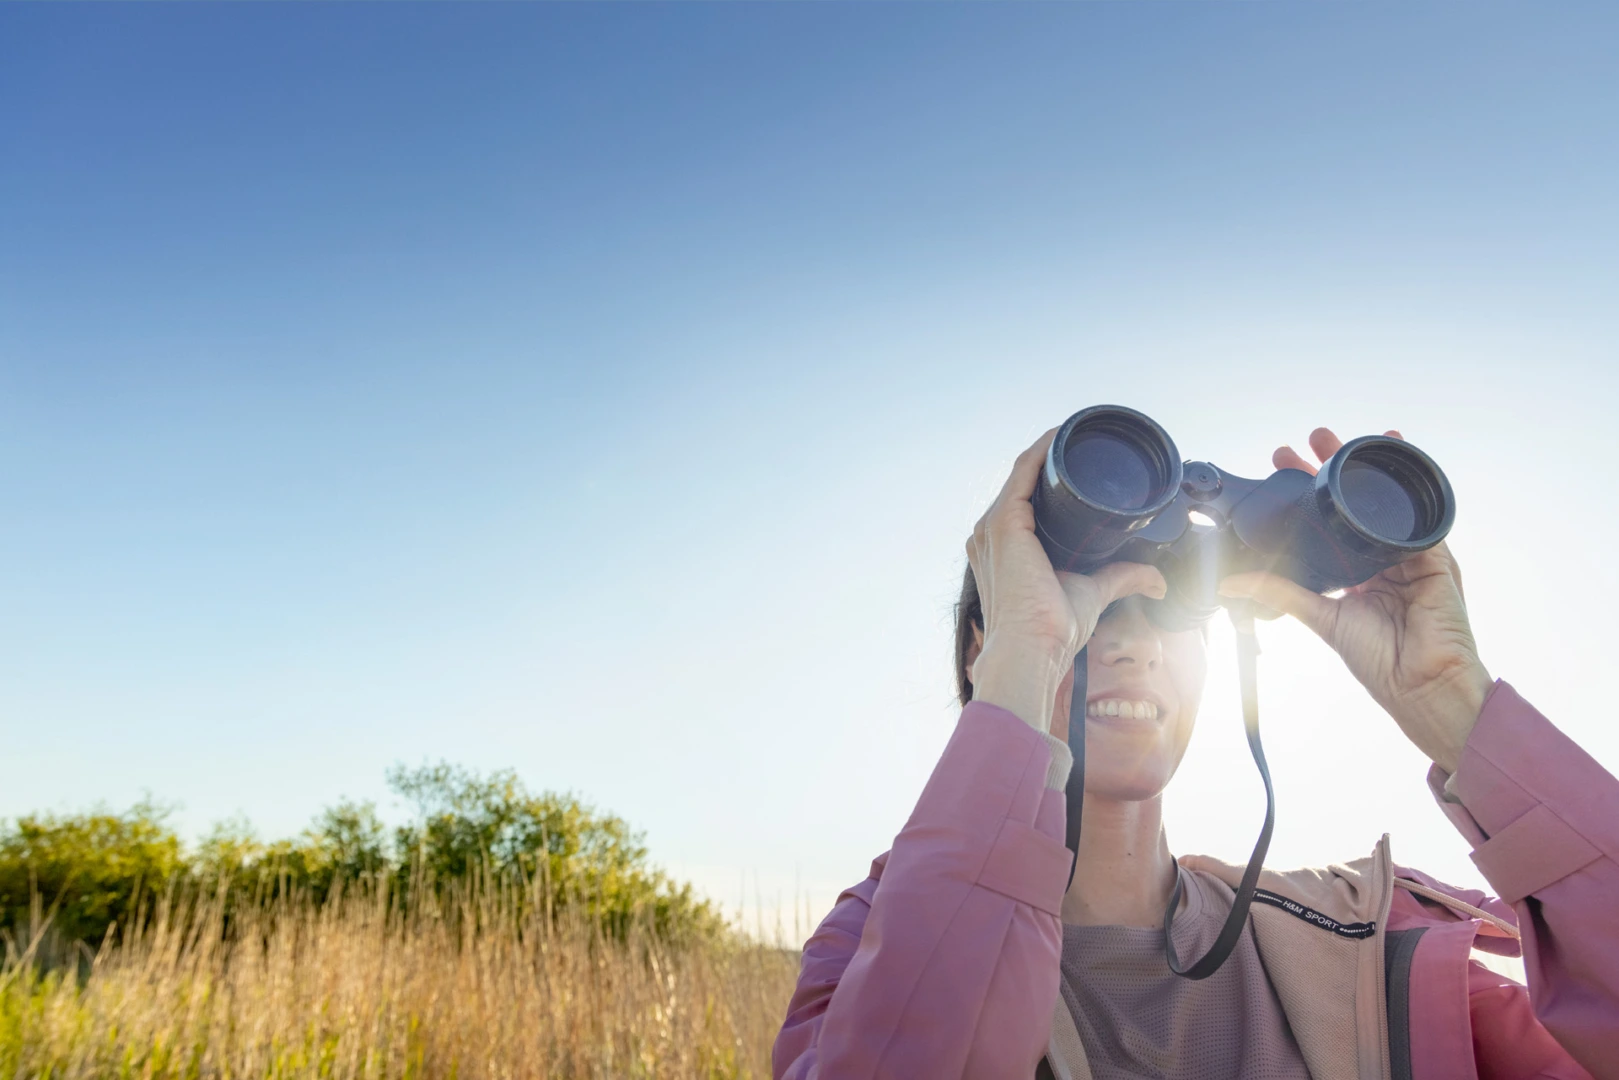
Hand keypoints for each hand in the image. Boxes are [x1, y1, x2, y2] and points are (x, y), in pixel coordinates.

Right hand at [966, 428, 1165, 733]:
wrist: (1033, 650)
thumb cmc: (1051, 631)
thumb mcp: (1092, 594)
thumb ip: (1121, 579)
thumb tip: (1156, 582)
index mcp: (1003, 549)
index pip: (1024, 499)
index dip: (1050, 477)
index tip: (1080, 460)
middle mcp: (990, 534)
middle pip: (1023, 481)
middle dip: (1052, 458)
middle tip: (1086, 441)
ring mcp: (992, 527)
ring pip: (1023, 471)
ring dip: (1049, 448)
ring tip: (1077, 431)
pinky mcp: (1003, 523)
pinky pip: (1024, 472)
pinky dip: (1043, 451)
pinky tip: (1062, 436)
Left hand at [1218, 427, 1492, 772]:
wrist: (1422, 684)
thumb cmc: (1381, 661)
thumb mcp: (1320, 618)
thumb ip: (1280, 593)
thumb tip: (1232, 583)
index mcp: (1355, 575)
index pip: (1328, 525)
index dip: (1308, 497)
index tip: (1284, 469)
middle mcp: (1381, 561)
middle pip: (1355, 506)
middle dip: (1333, 469)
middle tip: (1308, 441)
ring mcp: (1408, 556)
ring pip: (1385, 503)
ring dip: (1368, 467)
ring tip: (1347, 439)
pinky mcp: (1435, 557)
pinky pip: (1421, 515)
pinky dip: (1408, 486)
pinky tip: (1394, 456)